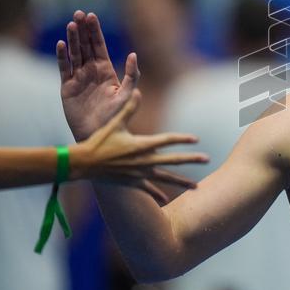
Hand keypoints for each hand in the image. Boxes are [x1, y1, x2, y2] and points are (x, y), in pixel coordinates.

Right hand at [57, 10, 138, 139]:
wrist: (98, 135)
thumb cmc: (116, 118)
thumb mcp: (127, 96)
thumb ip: (131, 76)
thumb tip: (133, 54)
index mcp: (105, 71)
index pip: (99, 46)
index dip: (95, 31)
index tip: (91, 15)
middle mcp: (91, 71)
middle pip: (85, 46)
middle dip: (82, 29)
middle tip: (79, 13)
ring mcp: (78, 78)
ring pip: (74, 54)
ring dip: (72, 39)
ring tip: (71, 24)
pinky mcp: (67, 87)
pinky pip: (64, 68)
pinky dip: (62, 56)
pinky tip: (61, 44)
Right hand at [70, 92, 206, 202]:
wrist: (83, 164)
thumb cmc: (98, 141)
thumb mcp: (115, 123)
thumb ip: (129, 108)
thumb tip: (138, 90)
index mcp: (141, 145)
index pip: (167, 140)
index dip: (182, 139)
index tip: (196, 139)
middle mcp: (144, 161)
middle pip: (172, 160)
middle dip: (191, 160)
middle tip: (207, 159)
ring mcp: (139, 173)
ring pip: (165, 178)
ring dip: (182, 182)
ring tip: (196, 186)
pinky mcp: (132, 183)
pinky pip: (149, 190)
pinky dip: (158, 194)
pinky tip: (167, 199)